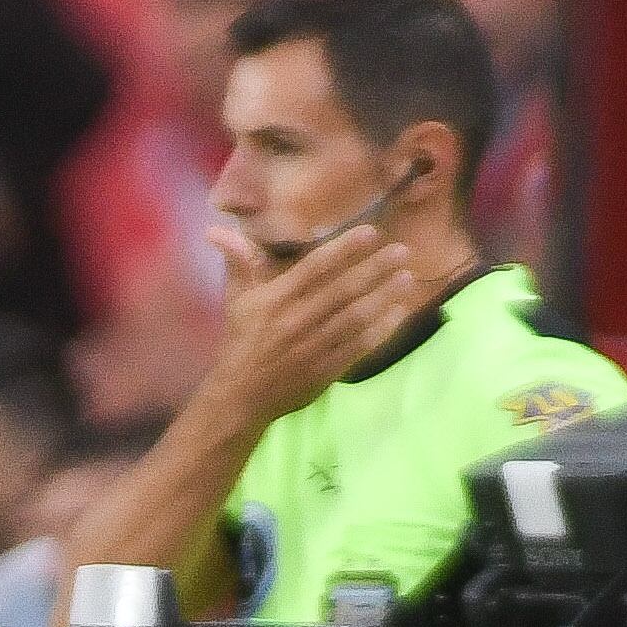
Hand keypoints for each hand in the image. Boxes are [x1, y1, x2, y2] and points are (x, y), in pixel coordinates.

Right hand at [203, 223, 423, 427]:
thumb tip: (218, 230)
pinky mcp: (326, 369)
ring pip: (355, 317)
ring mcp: (313, 346)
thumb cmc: (241, 342)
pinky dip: (381, 329)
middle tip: (403, 251)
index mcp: (274, 300)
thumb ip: (239, 263)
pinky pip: (359, 346)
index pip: (314, 268)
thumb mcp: (236, 300)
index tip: (370, 232)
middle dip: (375, 269)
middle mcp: (296, 320)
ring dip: (384, 296)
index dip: (344, 249)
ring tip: (408, 277)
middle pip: (342, 290)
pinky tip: (399, 313)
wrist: (241, 396)